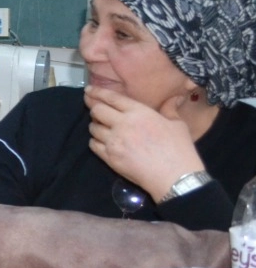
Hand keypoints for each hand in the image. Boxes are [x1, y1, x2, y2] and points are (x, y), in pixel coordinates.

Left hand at [83, 84, 204, 201]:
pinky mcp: (109, 157)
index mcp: (139, 113)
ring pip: (93, 128)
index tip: (89, 90)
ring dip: (96, 126)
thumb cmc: (179, 149)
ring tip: (103, 128)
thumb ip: (169, 109)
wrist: (175, 177)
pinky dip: (95, 141)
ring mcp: (114, 141)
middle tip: (97, 111)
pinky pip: (93, 145)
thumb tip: (174, 98)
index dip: (98, 92)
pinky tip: (103, 142)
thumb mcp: (178, 124)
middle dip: (95, 109)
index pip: (112, 98)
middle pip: (97, 111)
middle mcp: (122, 124)